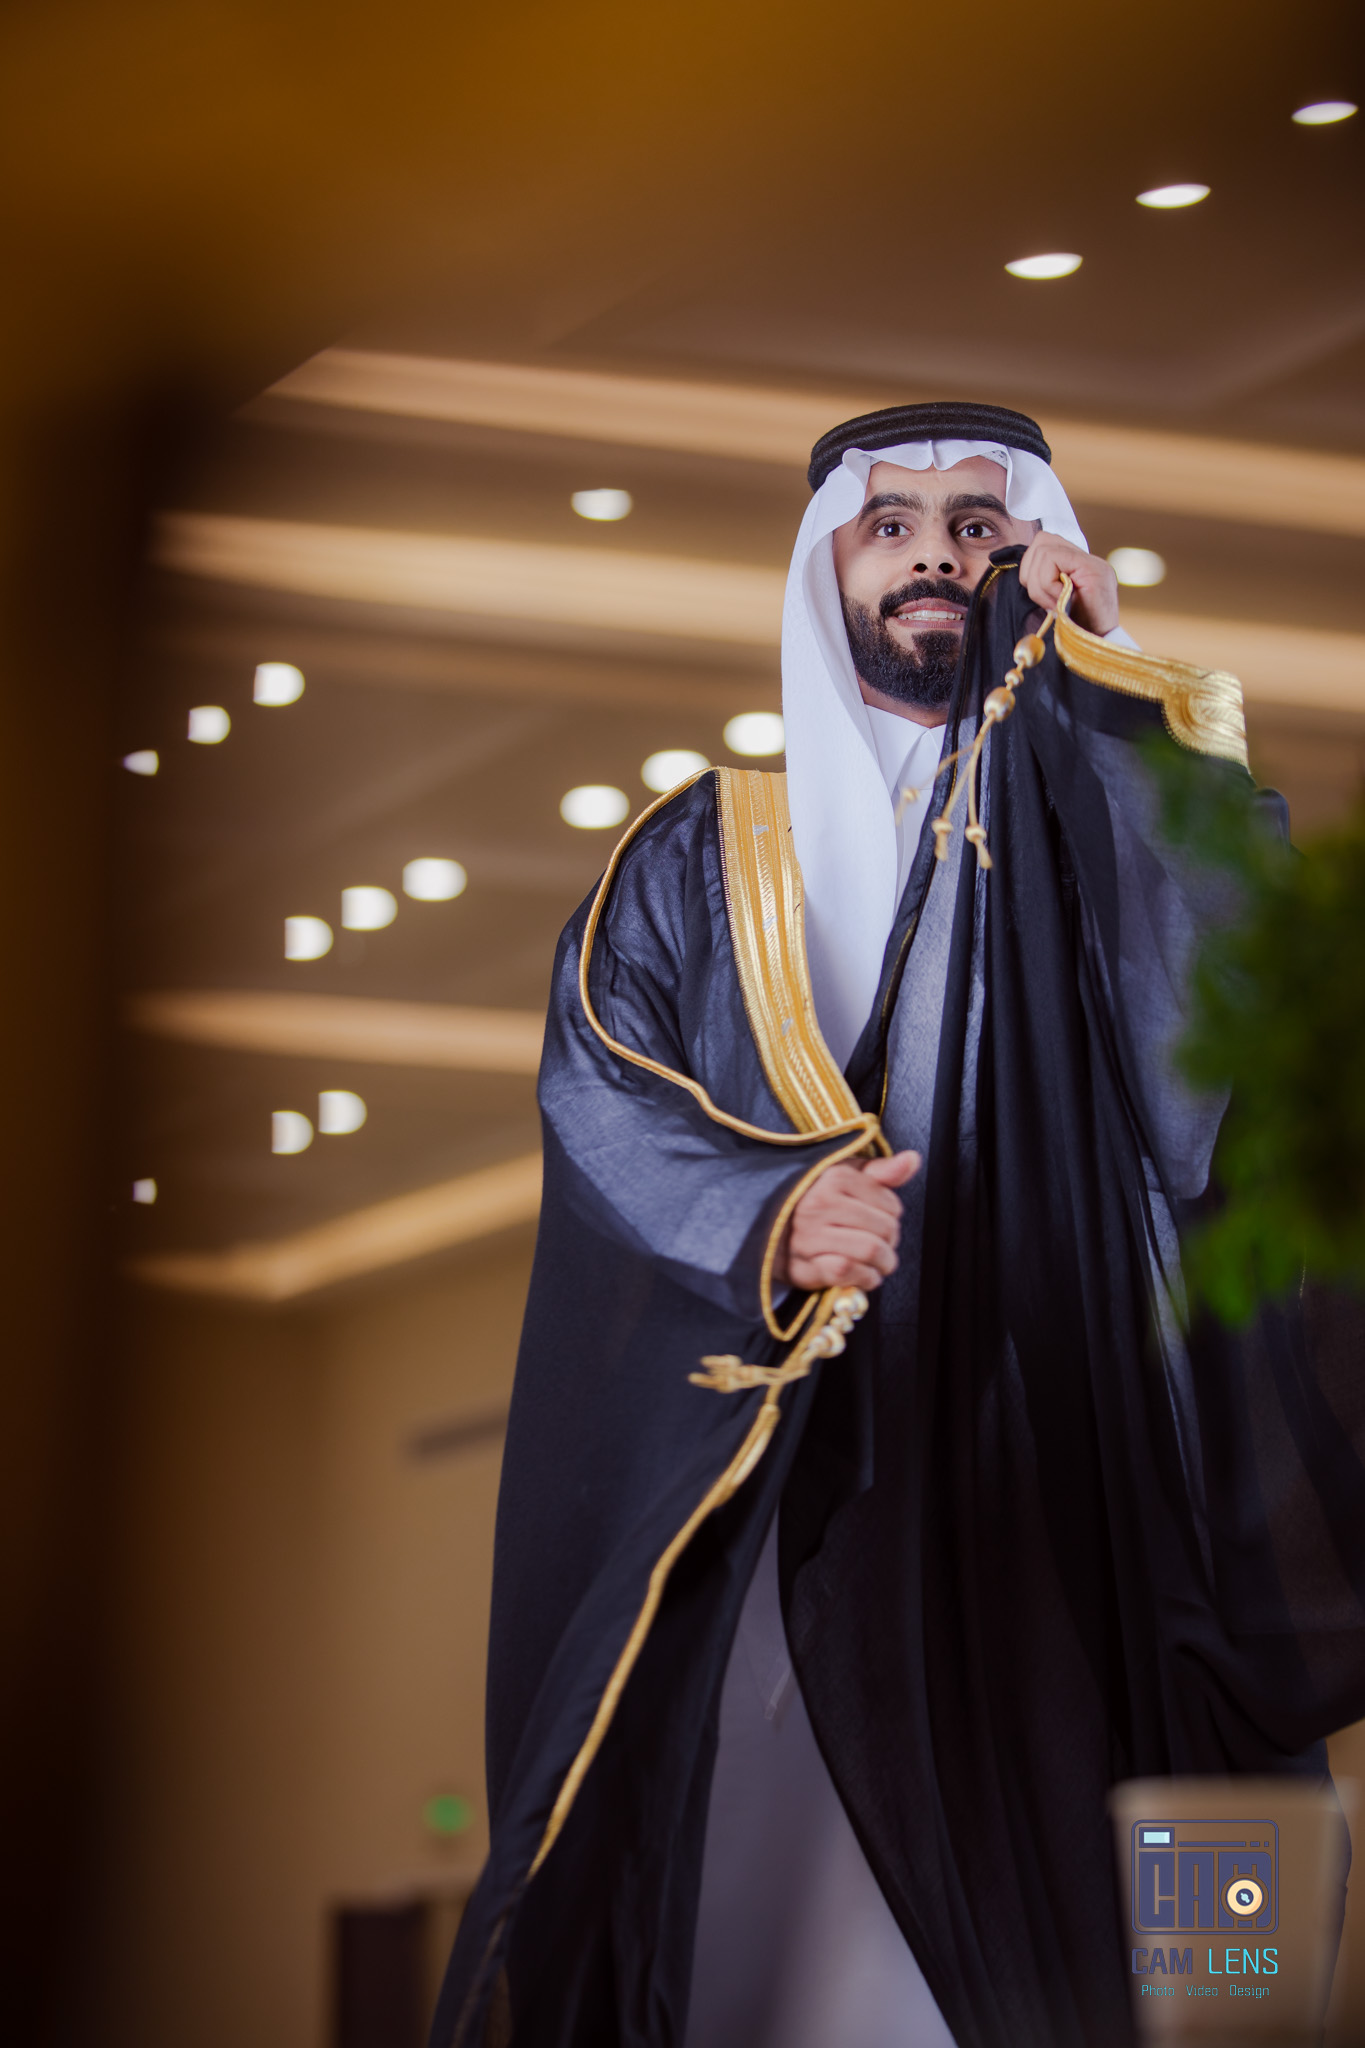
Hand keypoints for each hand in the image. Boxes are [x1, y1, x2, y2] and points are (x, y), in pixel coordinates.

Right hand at [775, 1150, 920, 1292]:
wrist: (767, 1231)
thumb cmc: (812, 1200)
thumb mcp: (844, 1175)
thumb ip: (881, 1171)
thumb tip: (912, 1160)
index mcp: (833, 1177)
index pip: (890, 1205)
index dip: (892, 1217)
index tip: (881, 1220)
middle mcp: (820, 1204)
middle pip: (885, 1229)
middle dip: (890, 1242)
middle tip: (881, 1245)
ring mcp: (810, 1235)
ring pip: (871, 1250)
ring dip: (883, 1263)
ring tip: (878, 1262)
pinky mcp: (804, 1265)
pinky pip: (849, 1271)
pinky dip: (865, 1278)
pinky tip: (863, 1274)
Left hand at [1018, 531, 1119, 635]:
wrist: (1098, 650)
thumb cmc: (1074, 634)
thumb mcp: (1053, 605)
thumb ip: (1044, 585)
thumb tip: (1023, 574)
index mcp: (1078, 566)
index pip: (1044, 543)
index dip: (1030, 567)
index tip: (1039, 596)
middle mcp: (1089, 559)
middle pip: (1042, 541)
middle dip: (1031, 573)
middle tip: (1044, 600)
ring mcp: (1093, 563)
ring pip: (1044, 550)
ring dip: (1039, 583)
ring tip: (1054, 603)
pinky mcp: (1093, 569)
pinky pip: (1053, 559)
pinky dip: (1047, 584)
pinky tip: (1059, 601)